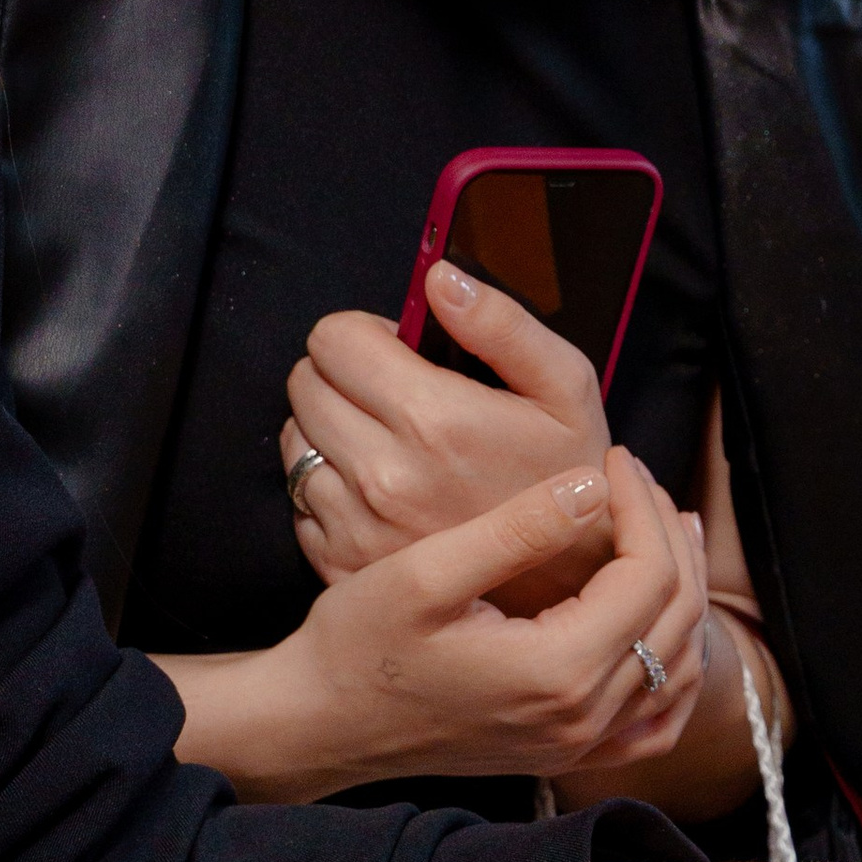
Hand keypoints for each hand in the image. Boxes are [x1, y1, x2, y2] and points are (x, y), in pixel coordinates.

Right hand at [194, 444, 706, 800]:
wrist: (320, 723)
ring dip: (681, 593)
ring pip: (676, 667)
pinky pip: (654, 724)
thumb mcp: (426, 573)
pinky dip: (674, 671)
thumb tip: (594, 486)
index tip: (613, 458)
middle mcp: (581, 718)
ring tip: (662, 530)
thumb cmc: (358, 646)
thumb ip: (518, 529)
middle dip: (668, 537)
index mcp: (556, 670)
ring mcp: (577, 744)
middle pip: (676, 618)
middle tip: (636, 481)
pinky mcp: (564, 753)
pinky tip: (665, 629)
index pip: (646, 575)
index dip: (641, 506)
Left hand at [282, 264, 612, 615]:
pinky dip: (328, 484)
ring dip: (330, 430)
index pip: (333, 339)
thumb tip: (440, 276)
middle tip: (394, 394)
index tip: (398, 351)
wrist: (566, 585)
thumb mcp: (566, 387)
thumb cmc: (567, 476)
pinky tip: (378, 490)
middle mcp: (383, 475)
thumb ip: (501, 324)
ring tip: (387, 442)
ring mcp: (357, 525)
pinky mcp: (341, 562)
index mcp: (433, 419)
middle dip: (343, 375)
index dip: (365, 334)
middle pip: (304, 384)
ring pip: (294, 440)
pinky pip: (298, 499)